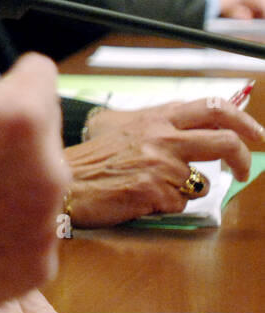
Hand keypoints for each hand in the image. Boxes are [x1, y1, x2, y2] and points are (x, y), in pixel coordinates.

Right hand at [0, 0, 67, 312]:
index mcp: (18, 114)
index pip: (39, 76)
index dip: (0, 83)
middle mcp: (46, 169)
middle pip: (39, 132)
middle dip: (3, 136)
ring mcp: (43, 224)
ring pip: (35, 182)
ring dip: (5, 183)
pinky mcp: (35, 266)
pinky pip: (30, 233)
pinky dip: (1, 231)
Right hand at [65, 98, 264, 226]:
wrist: (67, 181)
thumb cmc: (90, 157)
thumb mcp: (118, 124)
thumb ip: (153, 121)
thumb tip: (190, 121)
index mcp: (156, 117)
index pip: (212, 107)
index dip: (243, 120)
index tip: (255, 134)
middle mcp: (162, 136)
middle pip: (225, 140)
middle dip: (243, 158)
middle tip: (243, 170)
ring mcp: (160, 163)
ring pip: (201, 182)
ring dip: (184, 190)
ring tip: (155, 188)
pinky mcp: (155, 190)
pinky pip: (180, 204)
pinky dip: (165, 205)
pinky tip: (141, 198)